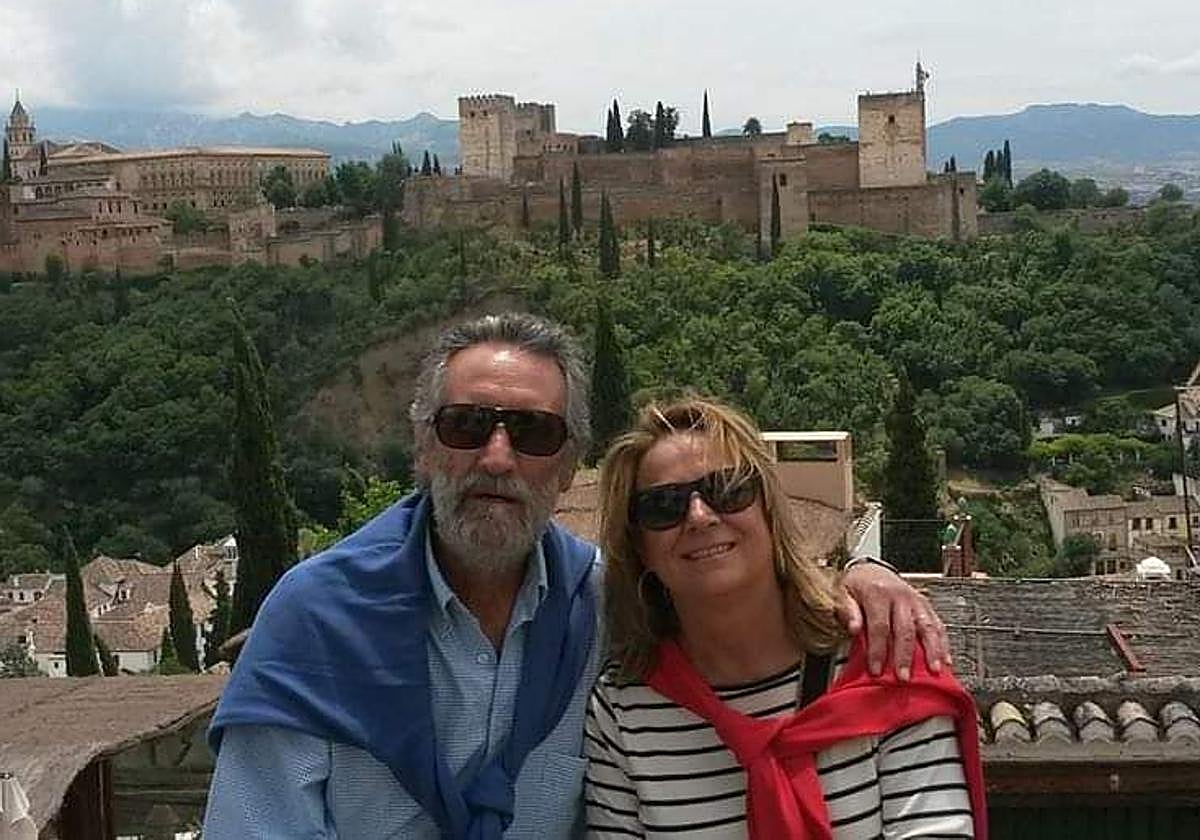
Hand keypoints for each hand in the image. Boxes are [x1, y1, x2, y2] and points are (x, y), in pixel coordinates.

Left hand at [836, 562, 950, 680]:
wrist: (871, 568)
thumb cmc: (858, 584)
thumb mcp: (844, 592)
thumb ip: (848, 611)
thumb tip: (852, 628)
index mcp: (878, 593)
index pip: (879, 626)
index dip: (878, 650)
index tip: (876, 670)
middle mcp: (900, 596)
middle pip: (905, 629)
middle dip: (905, 656)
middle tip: (904, 677)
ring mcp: (915, 601)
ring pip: (928, 626)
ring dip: (932, 650)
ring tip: (934, 670)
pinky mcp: (925, 605)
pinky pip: (938, 624)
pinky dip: (944, 643)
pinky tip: (946, 659)